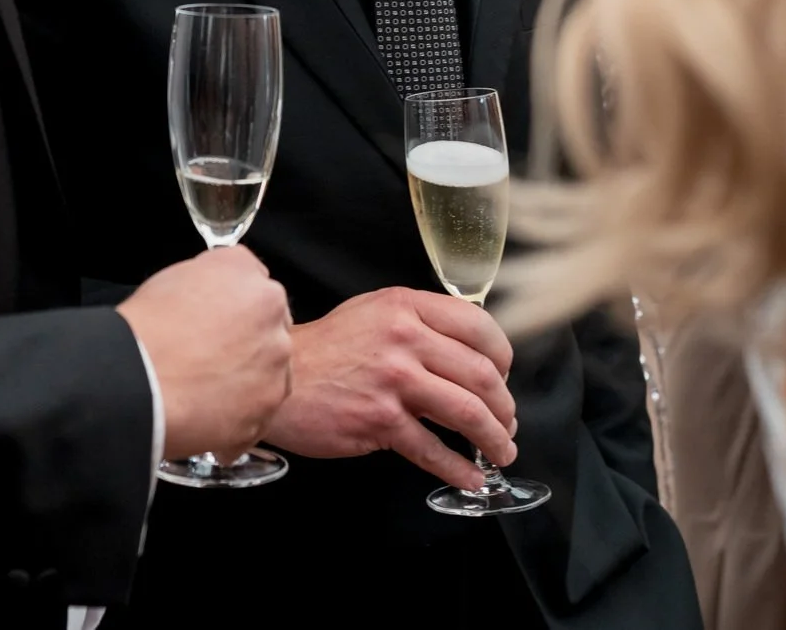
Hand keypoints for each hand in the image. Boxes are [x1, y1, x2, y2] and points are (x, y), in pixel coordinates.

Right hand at [117, 246, 291, 459]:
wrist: (135, 379)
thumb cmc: (148, 327)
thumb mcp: (181, 273)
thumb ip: (217, 277)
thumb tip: (222, 292)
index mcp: (253, 281)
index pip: (260, 293)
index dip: (238, 313)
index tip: (221, 326)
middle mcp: (274, 320)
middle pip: (271, 334)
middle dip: (249, 348)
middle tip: (211, 361)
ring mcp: (275, 369)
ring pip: (271, 377)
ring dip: (247, 385)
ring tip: (204, 394)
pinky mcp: (265, 411)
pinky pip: (257, 418)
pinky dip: (236, 421)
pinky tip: (204, 417)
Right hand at [260, 287, 516, 492]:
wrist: (278, 379)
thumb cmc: (323, 349)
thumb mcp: (373, 312)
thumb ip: (417, 322)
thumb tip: (465, 351)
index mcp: (407, 307)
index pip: (478, 326)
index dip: (502, 355)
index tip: (505, 376)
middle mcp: (405, 339)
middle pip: (481, 374)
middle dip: (504, 407)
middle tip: (507, 423)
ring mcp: (394, 381)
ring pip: (466, 412)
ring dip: (493, 438)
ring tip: (500, 451)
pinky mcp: (380, 421)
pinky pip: (433, 449)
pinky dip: (458, 468)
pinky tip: (469, 477)